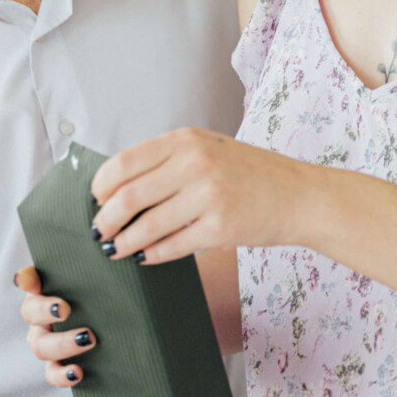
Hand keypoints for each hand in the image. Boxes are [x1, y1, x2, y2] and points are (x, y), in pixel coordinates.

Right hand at [15, 265, 93, 387]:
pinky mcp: (58, 366)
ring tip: (88, 339)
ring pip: (40, 346)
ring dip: (62, 343)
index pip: (28, 279)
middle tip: (66, 309)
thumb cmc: (105, 293)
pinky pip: (52, 373)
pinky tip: (77, 372)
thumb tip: (84, 254)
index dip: (26, 279)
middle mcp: (40, 316)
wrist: (119, 323)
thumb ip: (91, 265)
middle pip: (30, 313)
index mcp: (46, 290)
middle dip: (46, 311)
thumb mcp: (99, 278)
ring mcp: (46, 342)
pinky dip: (62, 375)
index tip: (32, 280)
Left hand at [91, 128, 312, 263]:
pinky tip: (144, 257)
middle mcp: (196, 163)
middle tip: (98, 232)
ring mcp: (209, 196)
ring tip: (115, 249)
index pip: (123, 163)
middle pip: (127, 197)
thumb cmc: (250, 175)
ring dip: (123, 242)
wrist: (299, 196)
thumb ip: (168, 162)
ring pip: (146, 226)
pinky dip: (151, 255)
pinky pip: (171, 246)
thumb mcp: (208, 150)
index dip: (100, 187)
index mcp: (186, 139)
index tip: (96, 201)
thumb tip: (115, 190)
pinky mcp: (220, 228)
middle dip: (105, 220)